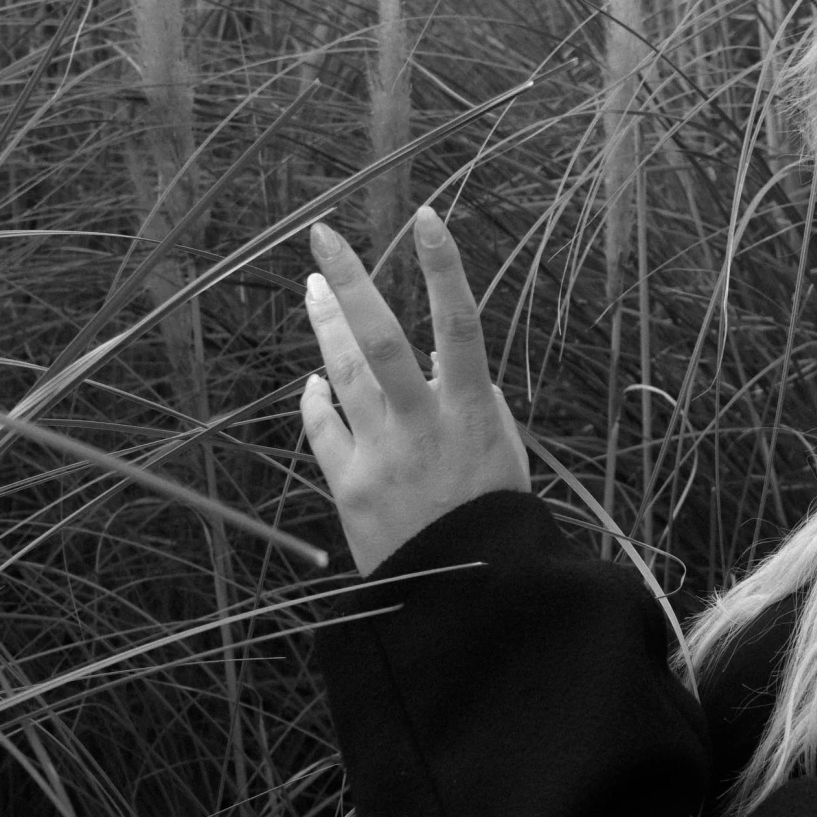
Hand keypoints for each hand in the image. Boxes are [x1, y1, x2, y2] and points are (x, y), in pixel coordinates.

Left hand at [300, 207, 529, 573]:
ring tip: (313, 286)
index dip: (444, 270)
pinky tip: (314, 380)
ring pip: (343, 374)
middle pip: (379, 341)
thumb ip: (474, 400)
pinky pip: (324, 428)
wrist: (463, 599)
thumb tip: (435, 353)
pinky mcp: (348, 485)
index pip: (458, 326)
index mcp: (471, 413)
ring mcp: (379, 454)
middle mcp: (421, 426)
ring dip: (326, 326)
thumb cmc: (493, 517)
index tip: (426, 217)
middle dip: (352, 282)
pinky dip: (318, 400)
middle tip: (323, 233)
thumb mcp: (504, 453)